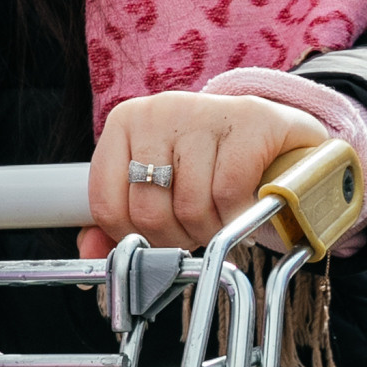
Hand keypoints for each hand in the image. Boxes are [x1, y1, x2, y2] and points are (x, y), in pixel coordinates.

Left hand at [80, 92, 328, 259]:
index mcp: (123, 123)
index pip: (106, 205)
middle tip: (198, 229)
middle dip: (177, 237)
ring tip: (223, 215)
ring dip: (212, 229)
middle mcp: (157, 110)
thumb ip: (119, 219)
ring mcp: (203, 111)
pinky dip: (239, 215)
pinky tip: (246, 204)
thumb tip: (89, 256)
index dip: (136, 237)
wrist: (278, 134)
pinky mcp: (250, 121)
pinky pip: (229, 195)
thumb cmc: (209, 165)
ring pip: (190, 207)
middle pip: (148, 212)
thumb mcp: (159, 187)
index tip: (160, 236)